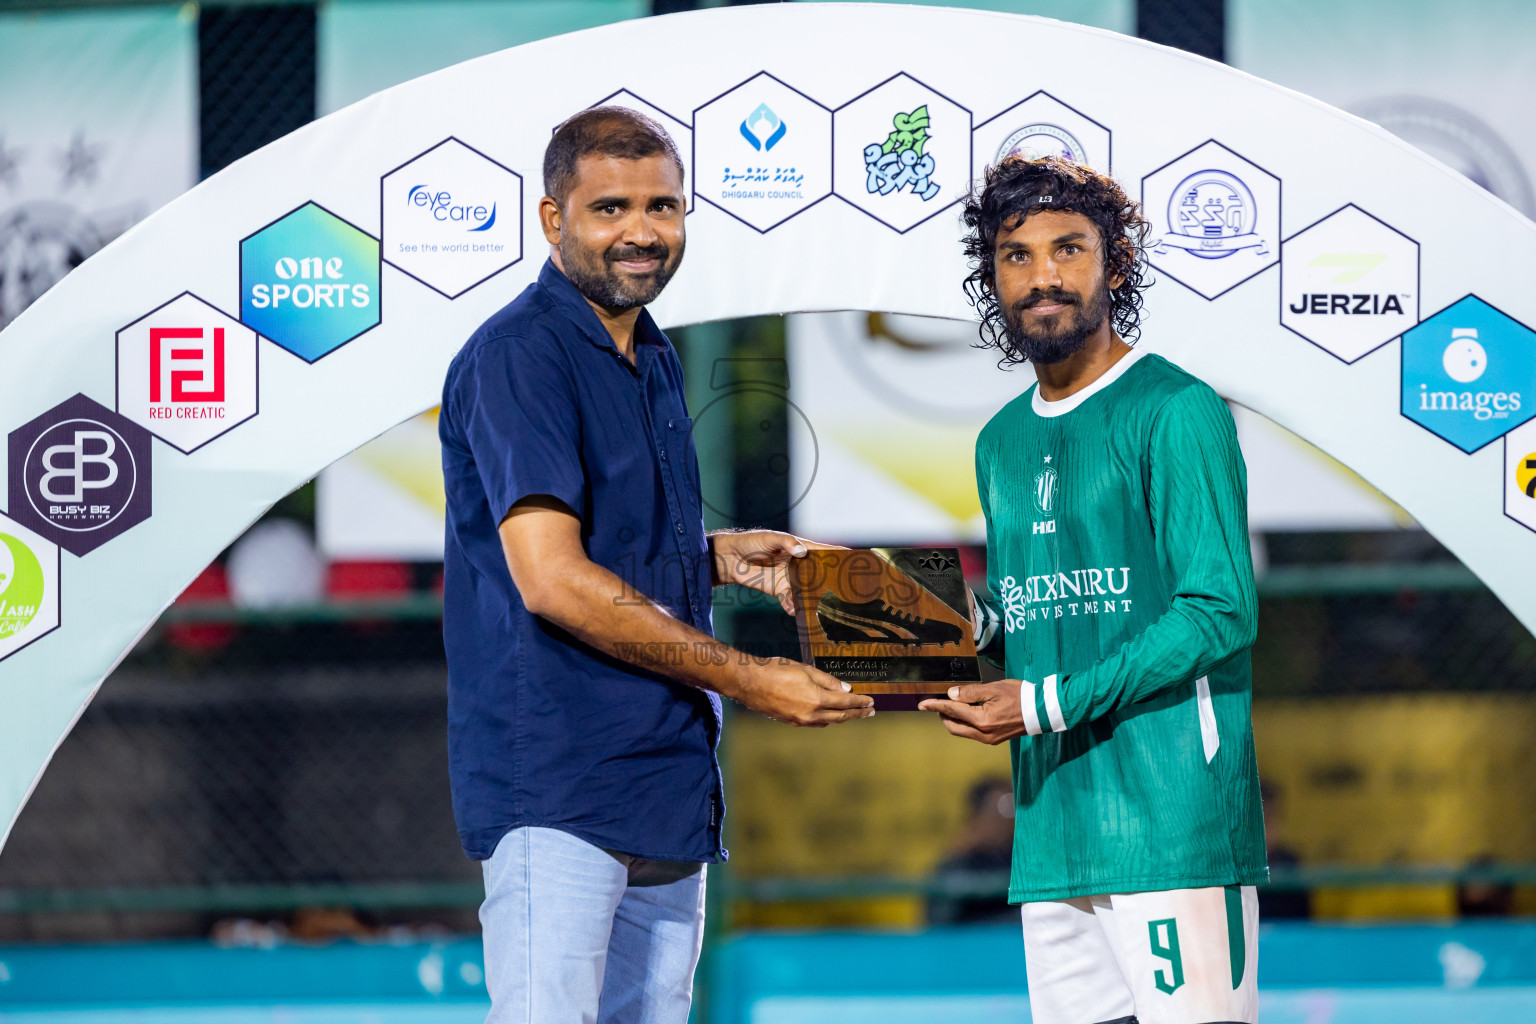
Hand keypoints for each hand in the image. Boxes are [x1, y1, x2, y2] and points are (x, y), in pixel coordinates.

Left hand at [708, 530, 842, 614]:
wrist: (730, 559)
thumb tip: (801, 551)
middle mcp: (799, 564)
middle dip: (833, 580)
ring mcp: (790, 579)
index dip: (840, 553)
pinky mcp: (778, 591)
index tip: (858, 557)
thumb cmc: (751, 542)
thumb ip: (786, 543)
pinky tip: (793, 609)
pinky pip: (790, 600)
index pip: (825, 550)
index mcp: (800, 548)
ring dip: (815, 596)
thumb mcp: (769, 538)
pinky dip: (792, 605)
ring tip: (825, 603)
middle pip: (821, 573)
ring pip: (808, 589)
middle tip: (847, 587)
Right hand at [732, 656, 875, 726]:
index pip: (845, 703)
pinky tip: (829, 716)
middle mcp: (810, 714)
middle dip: (857, 713)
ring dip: (843, 718)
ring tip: (853, 713)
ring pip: (828, 721)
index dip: (860, 702)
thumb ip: (827, 681)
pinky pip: (815, 723)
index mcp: (816, 699)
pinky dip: (827, 720)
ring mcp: (800, 720)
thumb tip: (845, 689)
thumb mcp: (805, 670)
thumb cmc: (775, 670)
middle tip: (870, 712)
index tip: (871, 702)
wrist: (749, 683)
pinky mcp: (791, 721)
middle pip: (840, 716)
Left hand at [919, 681, 1025, 744]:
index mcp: (982, 720)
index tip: (922, 703)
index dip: (935, 705)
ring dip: (953, 720)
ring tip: (949, 706)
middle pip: (953, 727)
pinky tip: (965, 713)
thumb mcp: (994, 689)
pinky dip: (964, 724)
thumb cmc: (1020, 696)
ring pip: (962, 732)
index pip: (952, 711)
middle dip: (942, 715)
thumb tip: (951, 695)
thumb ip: (970, 693)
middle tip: (937, 703)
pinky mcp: (994, 740)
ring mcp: (989, 739)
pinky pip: (972, 734)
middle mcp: (983, 734)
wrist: (1042, 711)